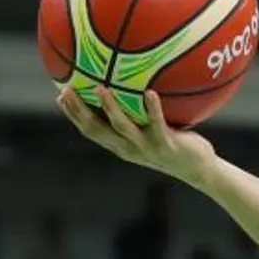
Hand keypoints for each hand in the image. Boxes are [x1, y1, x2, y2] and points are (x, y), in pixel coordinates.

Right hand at [57, 87, 215, 182]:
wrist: (198, 169)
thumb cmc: (173, 146)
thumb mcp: (149, 133)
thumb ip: (136, 116)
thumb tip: (128, 90)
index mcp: (121, 145)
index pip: (90, 131)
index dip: (73, 116)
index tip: (60, 96)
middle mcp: (129, 148)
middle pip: (97, 130)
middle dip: (79, 112)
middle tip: (66, 91)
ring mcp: (147, 147)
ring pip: (122, 127)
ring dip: (109, 108)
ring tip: (99, 88)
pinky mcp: (166, 144)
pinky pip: (157, 123)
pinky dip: (152, 108)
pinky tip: (150, 92)